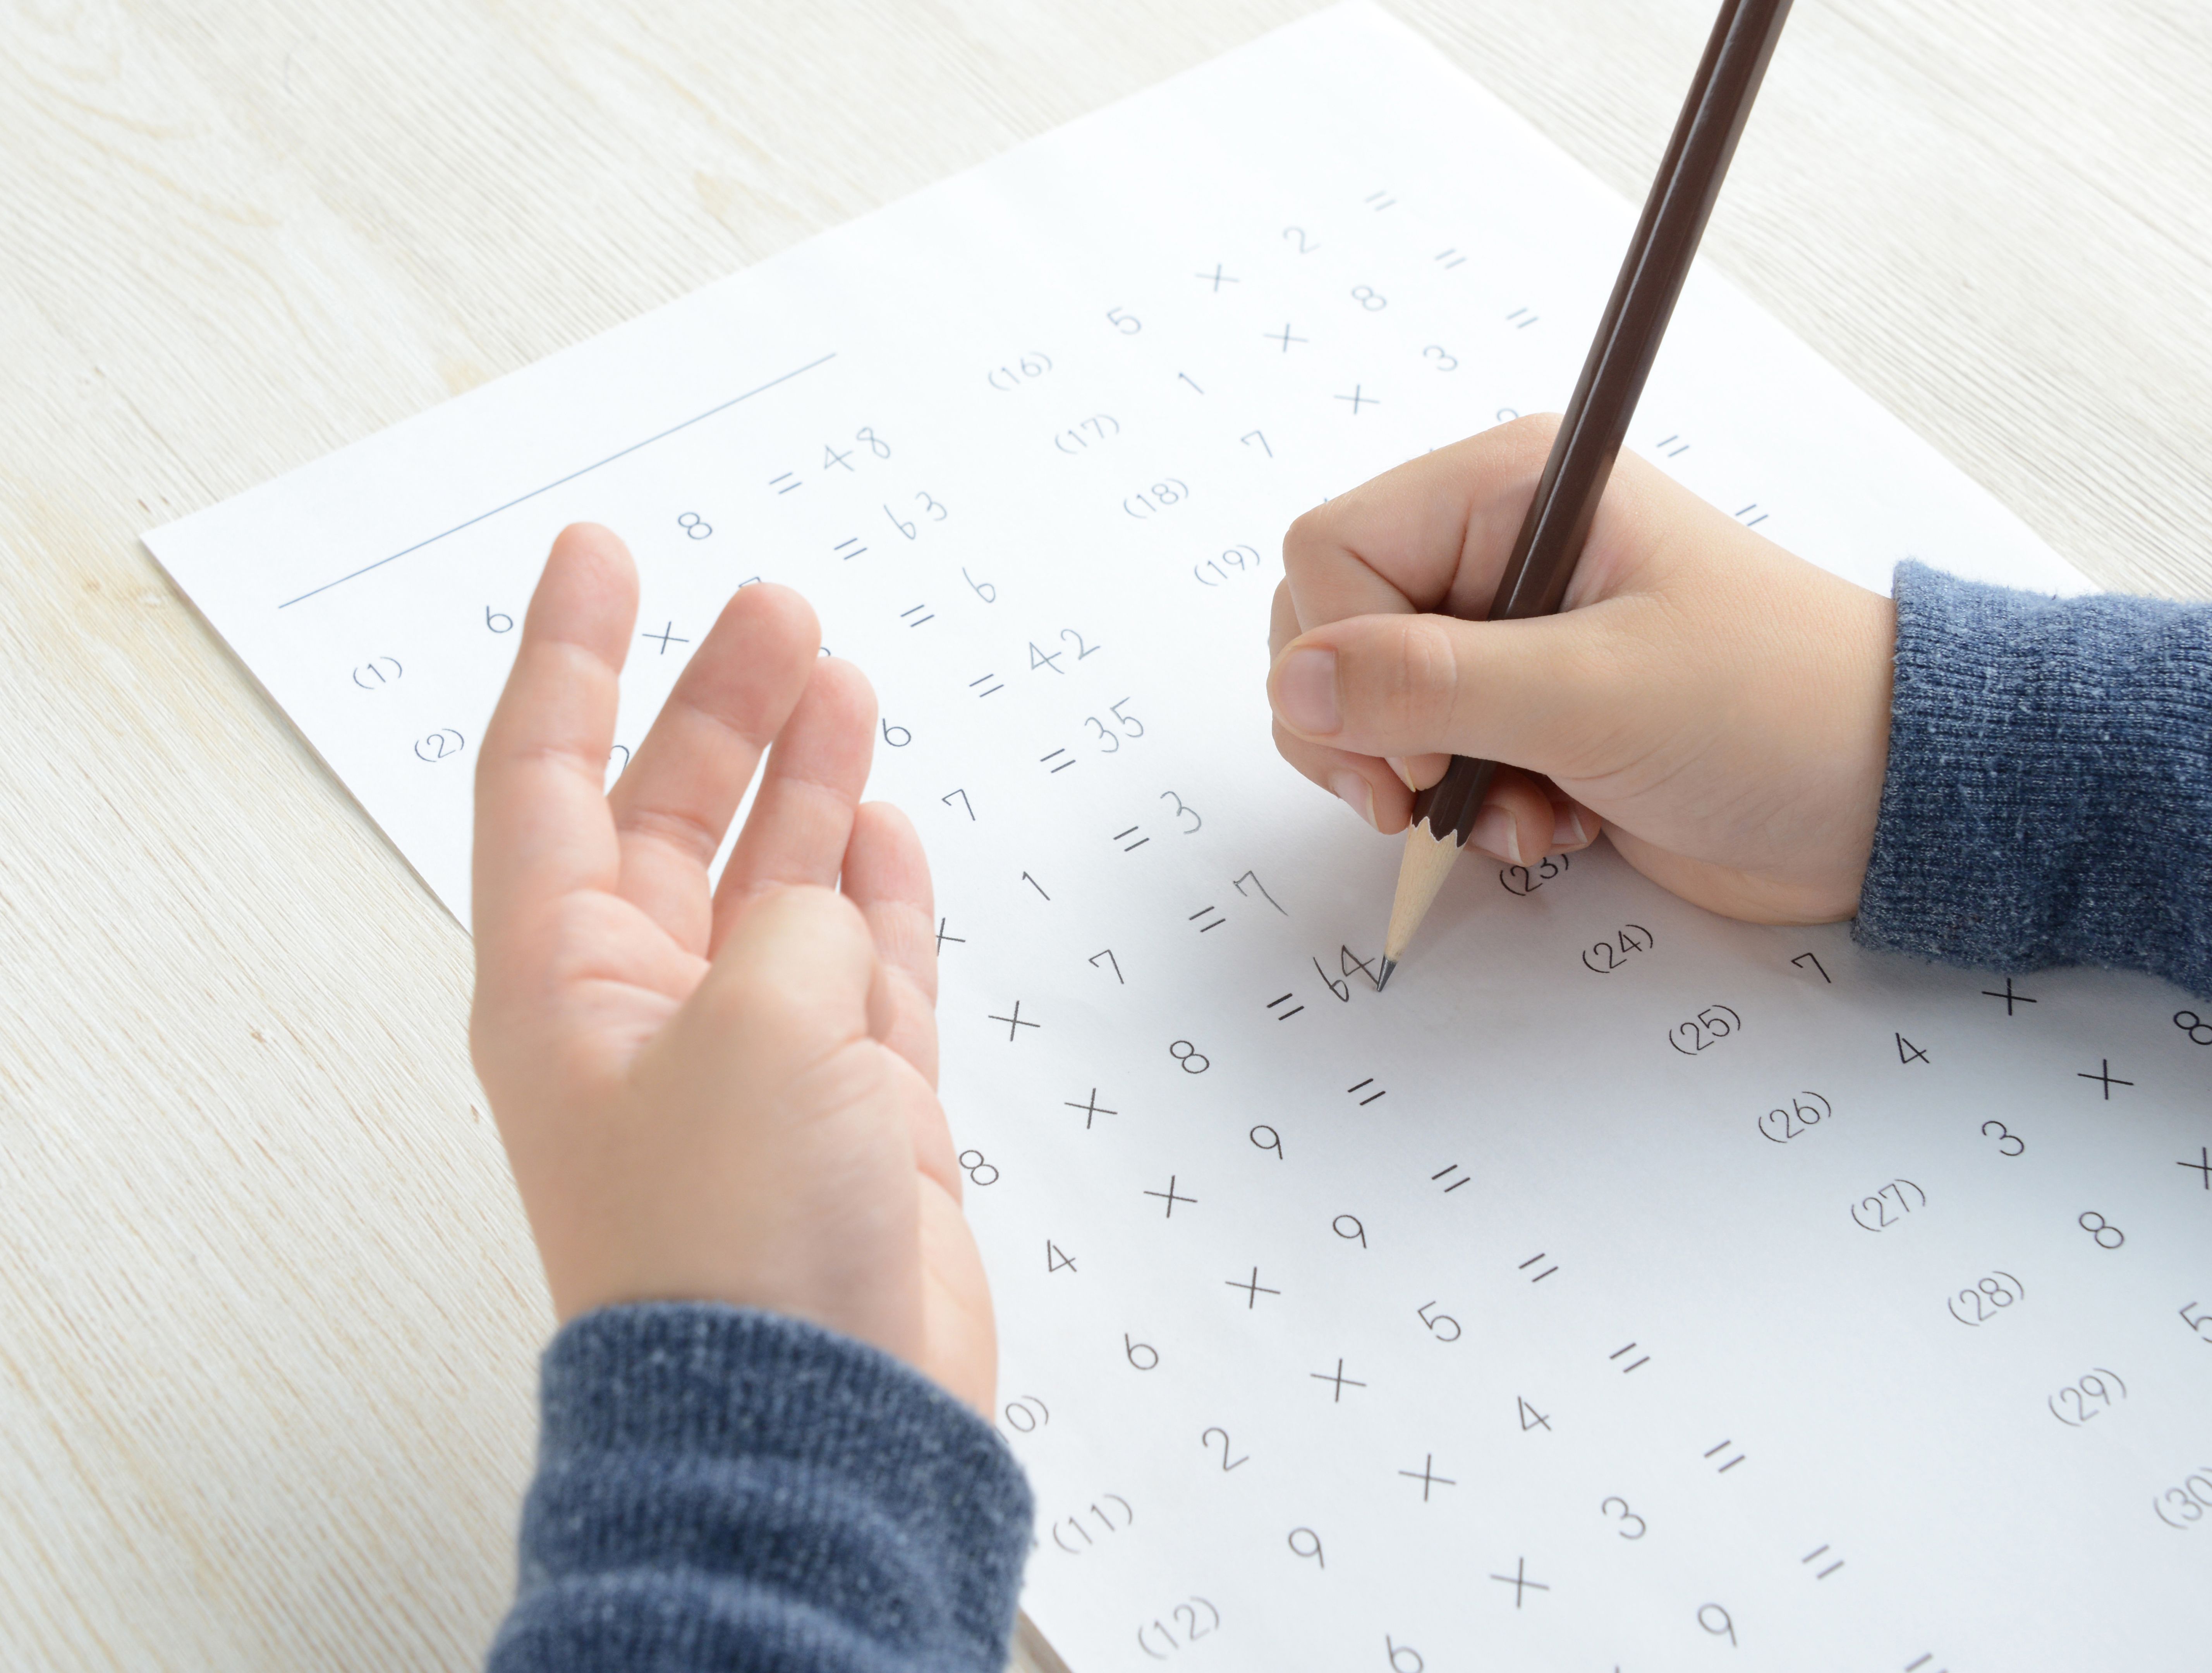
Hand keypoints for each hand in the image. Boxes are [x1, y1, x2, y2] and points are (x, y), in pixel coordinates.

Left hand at [469, 524, 993, 1412]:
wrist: (815, 1415)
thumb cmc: (739, 1238)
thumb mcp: (760, 1019)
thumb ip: (802, 921)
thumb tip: (841, 893)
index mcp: (568, 983)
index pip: (548, 778)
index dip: (573, 655)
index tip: (601, 552)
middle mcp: (652, 1011)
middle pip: (677, 816)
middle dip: (726, 707)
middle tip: (782, 612)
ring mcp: (759, 1059)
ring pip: (780, 880)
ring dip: (809, 783)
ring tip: (843, 684)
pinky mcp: (852, 1110)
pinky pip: (865, 967)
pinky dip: (881, 896)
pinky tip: (887, 829)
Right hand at [1267, 416, 1895, 923]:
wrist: (1886, 798)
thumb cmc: (1776, 713)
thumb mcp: (1596, 694)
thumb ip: (1433, 684)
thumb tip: (1296, 679)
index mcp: (1514, 492)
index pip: (1332, 551)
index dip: (1349, 658)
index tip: (1423, 746)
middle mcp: (1498, 551)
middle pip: (1330, 625)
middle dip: (1369, 731)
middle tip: (1434, 793)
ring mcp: (1510, 637)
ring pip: (1368, 704)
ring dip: (1425, 784)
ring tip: (1522, 815)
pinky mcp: (1528, 715)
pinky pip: (1428, 759)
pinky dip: (1471, 811)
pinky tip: (1552, 826)